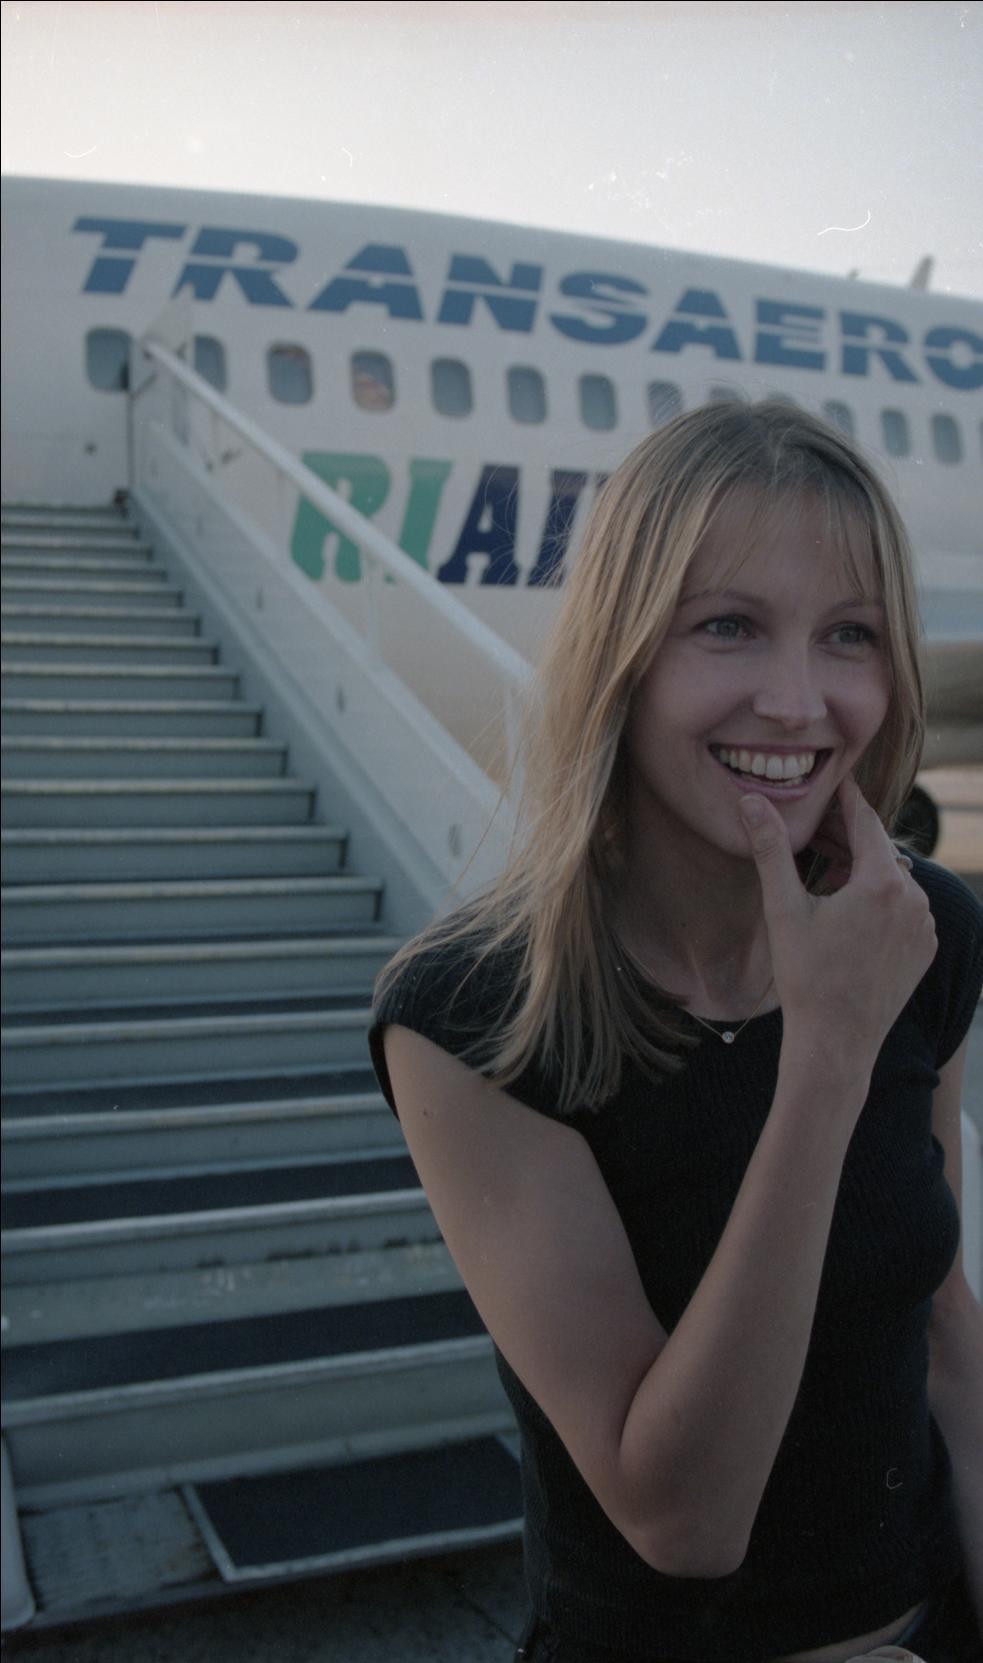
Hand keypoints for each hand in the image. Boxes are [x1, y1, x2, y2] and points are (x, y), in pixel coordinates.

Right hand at [740, 777, 936, 1074]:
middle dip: (849, 836)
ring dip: (864, 869)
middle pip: (879, 849)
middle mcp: (913, 899)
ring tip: (829, 870)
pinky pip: (904, 909)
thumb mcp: (784, 909)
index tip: (835, 781)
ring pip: (893, 879)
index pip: (865, 820)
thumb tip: (751, 801)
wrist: (837, 1042)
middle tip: (817, 827)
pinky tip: (849, 911)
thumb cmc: (806, 977)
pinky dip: (880, 900)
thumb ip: (772, 849)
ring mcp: (924, 926)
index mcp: (881, 882)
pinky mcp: (925, 948)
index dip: (846, 798)